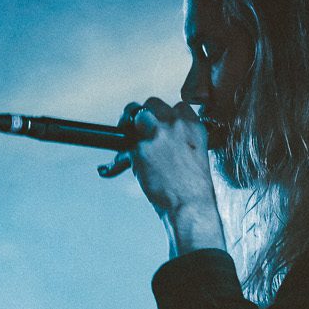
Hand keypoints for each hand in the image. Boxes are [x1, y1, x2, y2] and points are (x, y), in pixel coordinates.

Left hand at [123, 97, 226, 256]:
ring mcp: (157, 133)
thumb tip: (156, 138)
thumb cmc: (193, 188)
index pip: (177, 106)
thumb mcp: (195, 156)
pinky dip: (117, 162)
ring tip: (126, 143)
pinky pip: (122, 147)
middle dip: (143, 115)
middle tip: (137, 128)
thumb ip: (179, 140)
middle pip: (152, 103)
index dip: (165, 116)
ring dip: (127, 125)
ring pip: (135, 113)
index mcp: (193, 126)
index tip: (160, 127)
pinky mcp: (139, 147)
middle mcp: (176, 124)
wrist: (190, 205)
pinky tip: (113, 170)